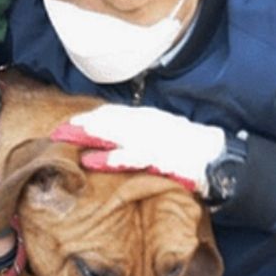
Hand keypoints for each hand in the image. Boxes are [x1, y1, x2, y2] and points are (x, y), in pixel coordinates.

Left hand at [50, 105, 225, 194]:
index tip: (68, 122)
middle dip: (82, 126)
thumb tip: (107, 142)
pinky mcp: (162, 158)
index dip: (89, 118)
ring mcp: (155, 140)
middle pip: (110, 121)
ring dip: (91, 135)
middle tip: (57, 132)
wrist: (217, 158)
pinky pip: (133, 157)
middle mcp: (149, 124)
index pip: (113, 114)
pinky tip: (93, 161)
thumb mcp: (157, 136)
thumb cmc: (184, 149)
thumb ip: (134, 135)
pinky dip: (112, 158)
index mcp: (147, 119)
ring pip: (118, 134)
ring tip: (68, 137)